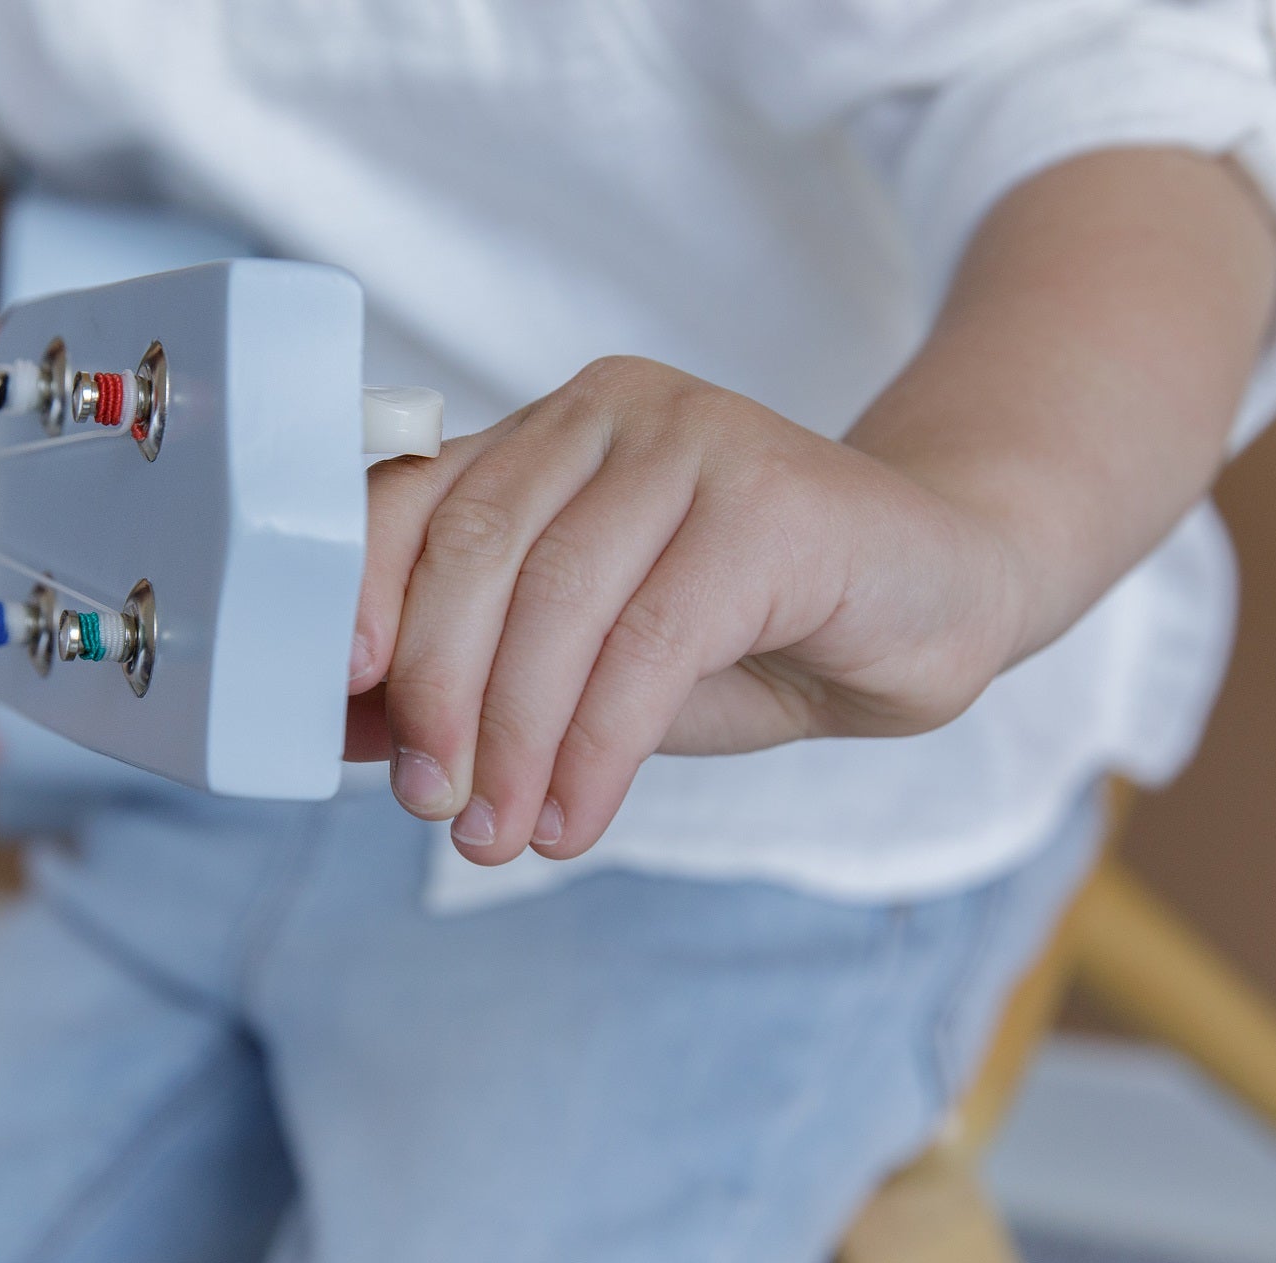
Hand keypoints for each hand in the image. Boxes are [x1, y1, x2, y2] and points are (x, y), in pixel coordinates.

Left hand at [346, 356, 1022, 865]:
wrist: (939, 595)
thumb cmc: (753, 629)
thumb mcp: (593, 663)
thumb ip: (483, 680)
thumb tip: (346, 734)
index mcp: (546, 435)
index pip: (412, 503)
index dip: (359, 602)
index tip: (336, 708)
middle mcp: (607, 412)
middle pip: (474, 554)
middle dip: (437, 698)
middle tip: (434, 809)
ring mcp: (692, 439)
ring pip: (558, 603)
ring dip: (516, 742)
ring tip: (503, 836)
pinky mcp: (770, 497)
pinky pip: (650, 641)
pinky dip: (598, 749)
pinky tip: (579, 817)